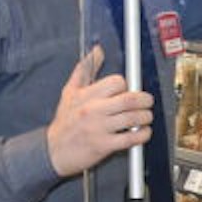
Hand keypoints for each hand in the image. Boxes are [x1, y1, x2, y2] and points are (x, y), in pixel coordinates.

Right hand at [47, 45, 155, 177]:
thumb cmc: (64, 121)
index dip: (126, 85)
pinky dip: (142, 135)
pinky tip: (143, 132)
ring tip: (146, 117)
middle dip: (145, 100)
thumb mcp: (69, 92)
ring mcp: (99, 128)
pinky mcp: (104, 146)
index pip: (116, 82)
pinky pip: (130, 139)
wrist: (54, 151)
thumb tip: (97, 51)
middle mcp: (93, 110)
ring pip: (133, 118)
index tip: (127, 91)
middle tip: (148, 102)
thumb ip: (84, 70)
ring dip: (146, 117)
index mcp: (86, 95)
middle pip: (129, 100)